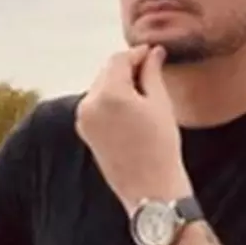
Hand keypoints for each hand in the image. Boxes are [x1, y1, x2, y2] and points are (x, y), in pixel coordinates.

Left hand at [75, 45, 192, 212]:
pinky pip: (97, 105)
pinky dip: (111, 100)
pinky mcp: (85, 133)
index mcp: (108, 94)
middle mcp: (89, 104)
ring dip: (119, 84)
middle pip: (107, 72)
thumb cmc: (161, 148)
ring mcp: (84, 120)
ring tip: (144, 90)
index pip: (119, 59)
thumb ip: (152, 72)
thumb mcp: (160, 104)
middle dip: (127, 67)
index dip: (138, 53)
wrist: (151, 192)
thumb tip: (153, 53)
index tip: (153, 53)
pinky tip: (132, 108)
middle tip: (152, 68)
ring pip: (101, 88)